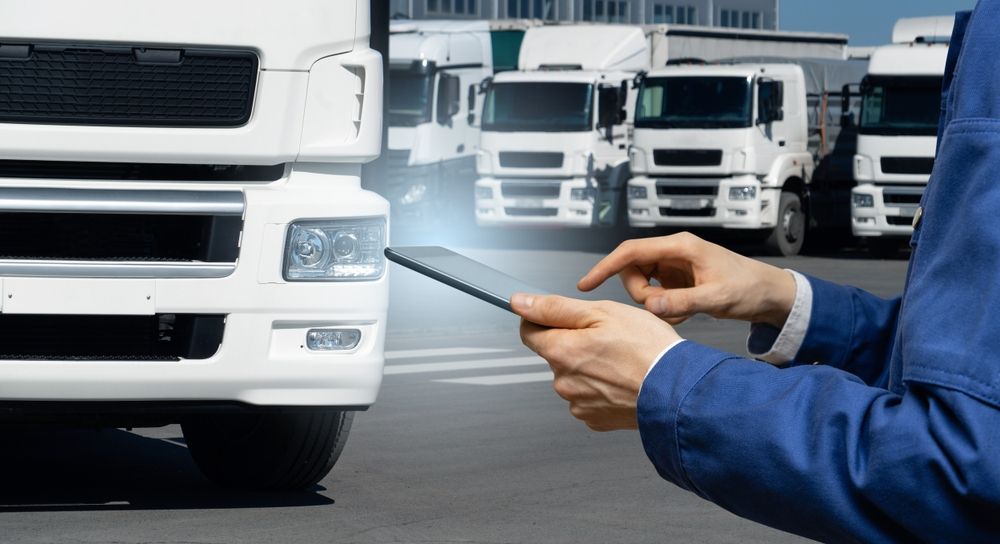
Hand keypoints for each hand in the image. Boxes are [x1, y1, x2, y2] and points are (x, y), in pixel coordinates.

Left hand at [512, 293, 680, 431]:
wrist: (679, 391)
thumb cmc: (648, 350)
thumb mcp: (602, 312)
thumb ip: (555, 307)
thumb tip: (520, 303)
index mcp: (561, 352)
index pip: (528, 331)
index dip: (543, 318)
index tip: (561, 316)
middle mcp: (563, 381)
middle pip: (555, 353)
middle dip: (574, 342)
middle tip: (607, 337)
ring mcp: (578, 403)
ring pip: (573, 375)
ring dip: (589, 366)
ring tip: (621, 360)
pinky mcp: (595, 418)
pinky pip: (589, 396)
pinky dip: (601, 387)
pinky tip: (622, 379)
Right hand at [578, 232, 795, 327]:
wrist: (769, 294)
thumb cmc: (749, 288)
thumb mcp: (717, 298)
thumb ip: (682, 302)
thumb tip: (650, 305)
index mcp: (680, 247)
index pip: (631, 252)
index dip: (605, 267)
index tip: (586, 284)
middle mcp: (674, 252)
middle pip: (633, 270)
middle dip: (640, 294)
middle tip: (663, 309)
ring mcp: (675, 266)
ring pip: (642, 284)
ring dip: (653, 303)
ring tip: (681, 312)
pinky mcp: (678, 279)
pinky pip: (656, 294)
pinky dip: (663, 307)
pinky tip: (685, 313)